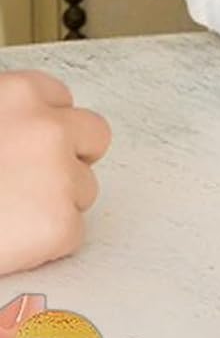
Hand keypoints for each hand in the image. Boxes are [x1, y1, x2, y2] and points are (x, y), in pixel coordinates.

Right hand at [0, 71, 110, 274]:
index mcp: (17, 94)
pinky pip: (70, 233)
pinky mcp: (60, 226)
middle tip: (28, 181)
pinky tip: (7, 239)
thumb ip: (2, 119)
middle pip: (93, 137)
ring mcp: (60, 176)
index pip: (60, 98)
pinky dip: (44, 242)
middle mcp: (47, 128)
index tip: (25, 142)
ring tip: (4, 211)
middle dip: (70, 157)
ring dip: (52, 201)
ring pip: (83, 188)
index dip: (44, 124)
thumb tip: (13, 131)